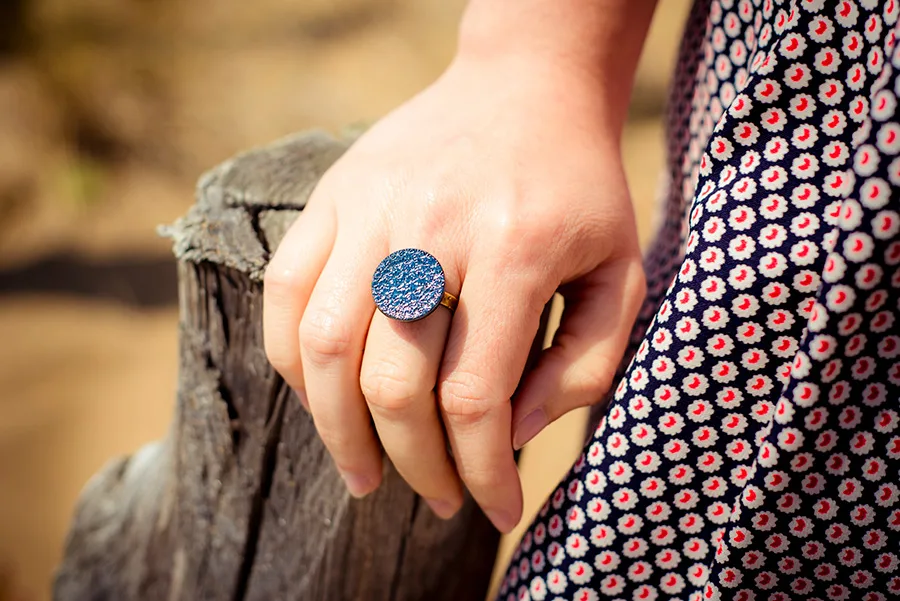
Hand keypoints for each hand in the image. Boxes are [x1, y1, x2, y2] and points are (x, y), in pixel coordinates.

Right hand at [263, 54, 644, 531]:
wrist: (524, 86)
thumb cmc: (578, 189)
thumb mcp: (618, 275)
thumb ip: (582, 366)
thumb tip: (506, 436)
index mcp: (514, 249)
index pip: (475, 396)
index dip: (480, 473)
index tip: (493, 508)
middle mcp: (431, 230)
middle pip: (392, 384)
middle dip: (414, 466)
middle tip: (435, 499)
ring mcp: (369, 209)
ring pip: (322, 349)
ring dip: (336, 432)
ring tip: (363, 475)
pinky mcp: (333, 197)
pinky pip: (285, 294)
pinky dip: (293, 364)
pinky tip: (323, 401)